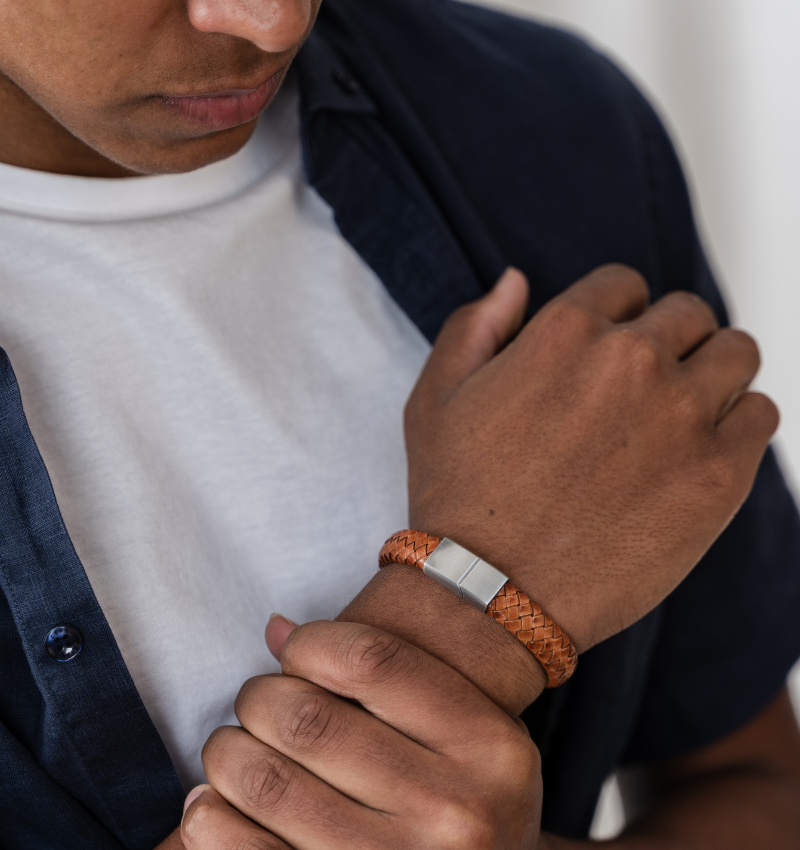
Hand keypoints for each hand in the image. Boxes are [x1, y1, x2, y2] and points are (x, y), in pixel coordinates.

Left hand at [181, 620, 543, 849]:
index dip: (310, 644)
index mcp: (490, 745)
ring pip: (266, 782)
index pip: (369, 658)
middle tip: (258, 705)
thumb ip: (387, 677)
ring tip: (233, 751)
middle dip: (259, 699)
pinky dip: (210, 818)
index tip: (296, 655)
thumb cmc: (466, 802)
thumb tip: (275, 630)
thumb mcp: (466, 735)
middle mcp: (455, 811)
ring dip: (228, 754)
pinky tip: (217, 804)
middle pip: (308, 718)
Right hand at [405, 264, 777, 651]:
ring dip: (712, 372)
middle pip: (688, 313)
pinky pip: (761, 414)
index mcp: (564, 332)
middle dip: (668, 340)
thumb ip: (475, 325)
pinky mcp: (718, 474)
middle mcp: (631, 360)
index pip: (626, 285)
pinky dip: (738, 424)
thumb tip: (516, 281)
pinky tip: (698, 452)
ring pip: (737, 352)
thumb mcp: (433, 397)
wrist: (490, 592)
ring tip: (680, 414)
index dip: (617, 315)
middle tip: (643, 390)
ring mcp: (681, 415)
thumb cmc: (457, 497)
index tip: (610, 351)